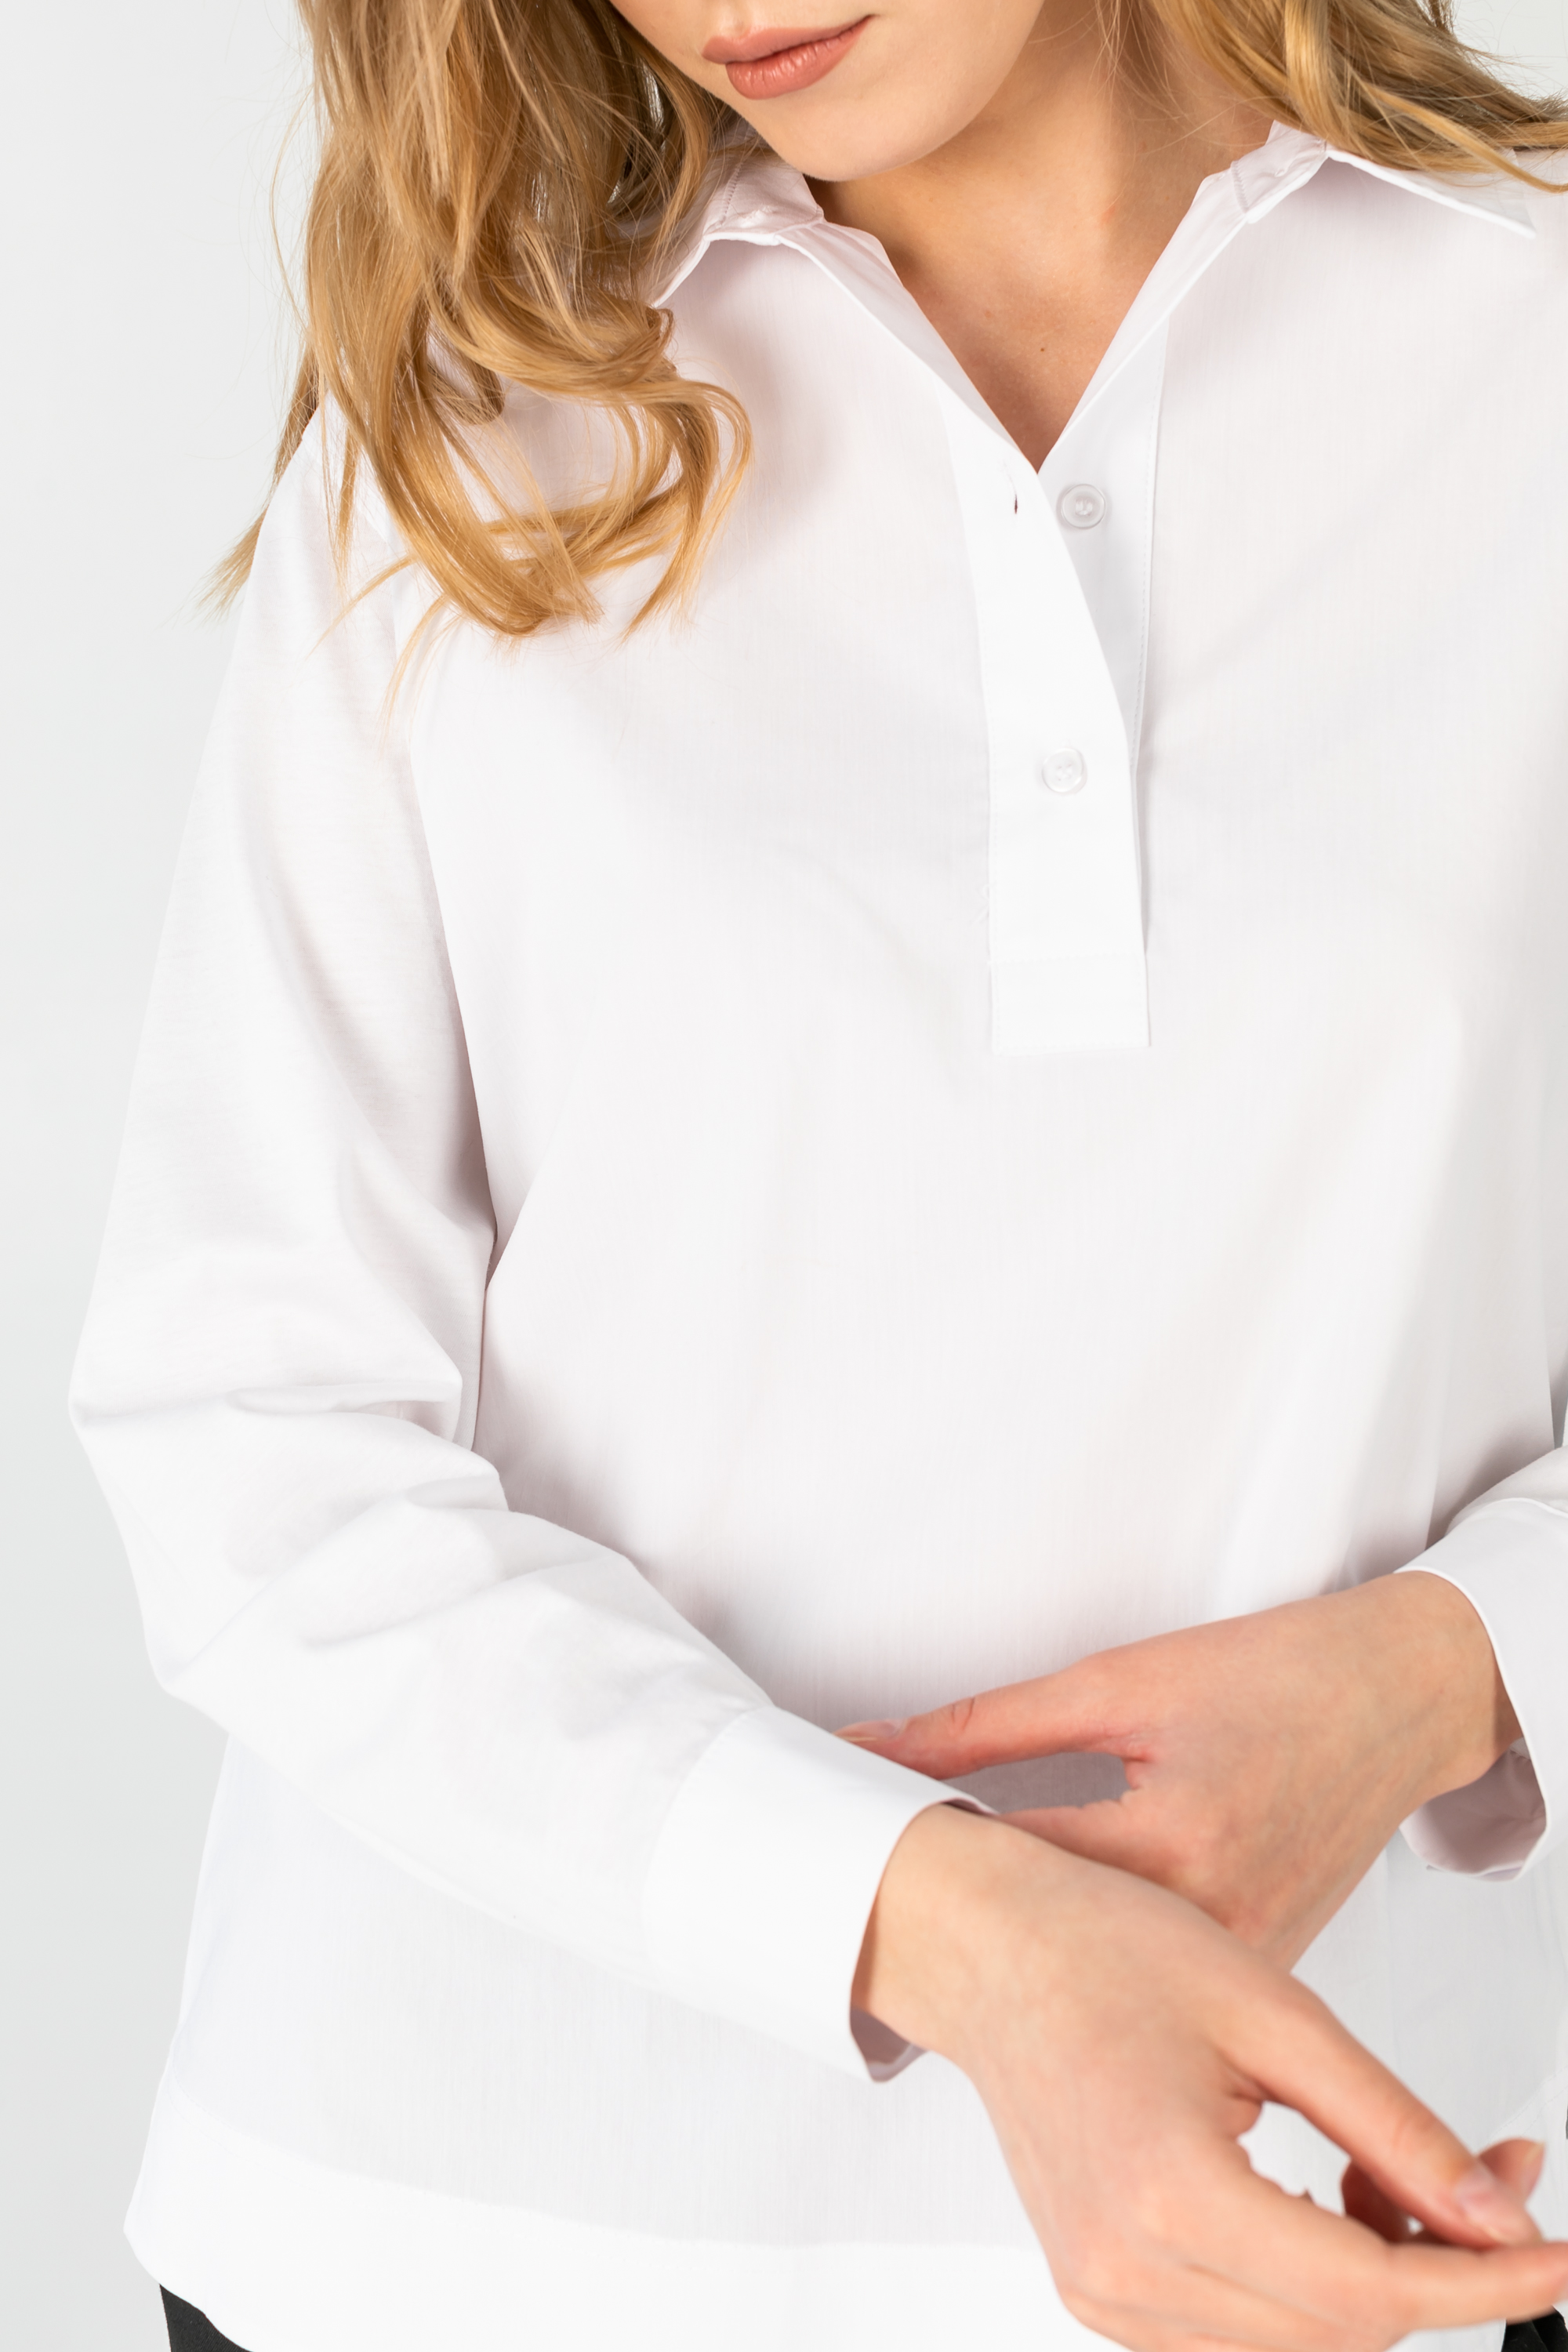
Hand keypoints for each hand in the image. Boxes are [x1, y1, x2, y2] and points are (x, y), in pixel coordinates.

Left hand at [841, 1572, 1518, 1964]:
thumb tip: (871, 1747)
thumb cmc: (1273, 1674)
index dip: (912, 1861)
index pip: (1005, 1872)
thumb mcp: (1118, 1680)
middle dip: (952, 1924)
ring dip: (1015, 1951)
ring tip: (932, 1924)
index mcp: (1172, 1840)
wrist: (1398, 1697)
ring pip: (1095, 1979)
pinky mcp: (1257, 1979)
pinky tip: (1030, 1941)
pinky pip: (1149, 1987)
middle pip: (1043, 1944)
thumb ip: (986, 1728)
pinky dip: (1087, 1964)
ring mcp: (1241, 1967)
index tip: (837, 1860)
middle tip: (860, 1906)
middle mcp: (1211, 1923)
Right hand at [856, 1806, 1567, 2351]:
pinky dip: (1309, 2281)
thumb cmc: (1097, 1947)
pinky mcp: (1100, 2287)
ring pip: (1299, 2344)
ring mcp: (1105, 2290)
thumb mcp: (1273, 2009)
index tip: (1556, 2249)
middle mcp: (1126, 2269)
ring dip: (1377, 2276)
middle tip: (1496, 2174)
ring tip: (1385, 2165)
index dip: (1485, 2282)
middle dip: (1445, 2265)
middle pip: (1344, 2334)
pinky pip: (1241, 2327)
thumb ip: (1393, 2124)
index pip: (1371, 2296)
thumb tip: (1497, 2216)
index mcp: (1167, 2195)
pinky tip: (1323, 2194)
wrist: (980, 1945)